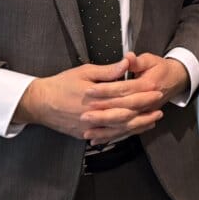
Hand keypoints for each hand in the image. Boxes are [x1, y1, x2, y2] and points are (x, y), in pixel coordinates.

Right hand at [14, 59, 162, 142]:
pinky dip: (123, 134)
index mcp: (96, 97)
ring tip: (153, 121)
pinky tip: (133, 130)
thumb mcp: (85, 72)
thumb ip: (108, 71)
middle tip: (160, 107)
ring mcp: (89, 127)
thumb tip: (127, 63)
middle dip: (145, 112)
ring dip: (138, 126)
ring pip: (119, 129)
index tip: (157, 90)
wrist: (38, 103)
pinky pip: (108, 136)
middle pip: (125, 115)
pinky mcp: (85, 134)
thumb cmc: (61, 84)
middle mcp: (94, 115)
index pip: (125, 97)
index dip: (143, 94)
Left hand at [79, 52, 188, 143]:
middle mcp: (148, 103)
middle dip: (103, 114)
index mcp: (148, 85)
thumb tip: (127, 58)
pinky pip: (126, 132)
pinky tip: (96, 140)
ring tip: (87, 132)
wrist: (176, 79)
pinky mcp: (142, 120)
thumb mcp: (150, 60)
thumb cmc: (161, 69)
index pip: (124, 89)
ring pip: (124, 125)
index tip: (89, 91)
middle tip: (84, 115)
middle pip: (123, 111)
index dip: (106, 90)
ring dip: (105, 130)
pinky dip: (111, 137)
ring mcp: (145, 113)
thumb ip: (137, 62)